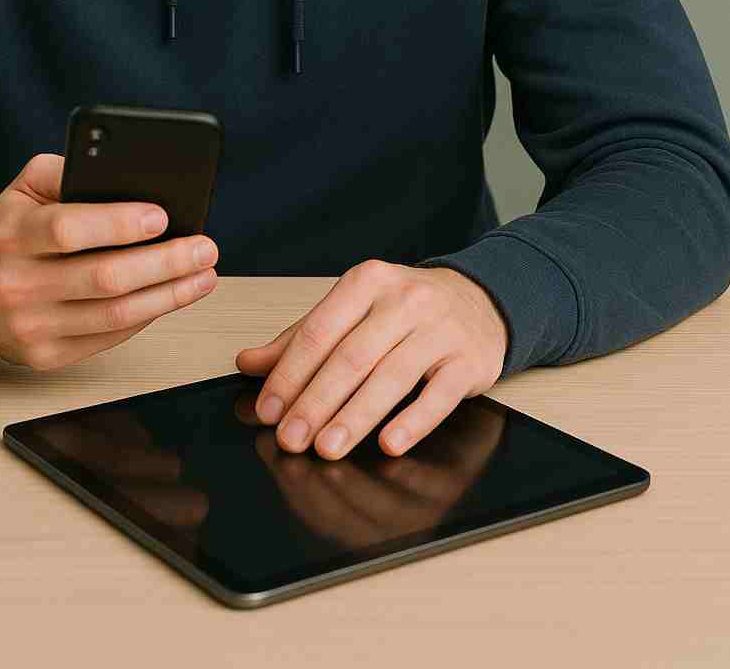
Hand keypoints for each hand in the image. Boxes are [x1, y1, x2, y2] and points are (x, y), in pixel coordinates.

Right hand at [0, 150, 218, 369]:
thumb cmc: (8, 231)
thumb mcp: (25, 188)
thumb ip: (67, 172)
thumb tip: (126, 176)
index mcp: (11, 234)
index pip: (69, 229)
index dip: (119, 224)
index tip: (163, 216)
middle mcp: (16, 284)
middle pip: (104, 278)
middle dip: (165, 262)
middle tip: (205, 247)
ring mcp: (29, 327)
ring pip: (114, 315)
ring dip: (169, 296)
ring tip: (203, 275)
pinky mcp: (44, 357)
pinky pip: (108, 338)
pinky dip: (147, 316)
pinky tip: (171, 296)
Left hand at [234, 262, 508, 459]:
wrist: (480, 300)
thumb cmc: (407, 309)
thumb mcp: (354, 310)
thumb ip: (302, 337)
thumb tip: (249, 363)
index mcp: (366, 282)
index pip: (320, 330)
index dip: (290, 373)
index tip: (268, 409)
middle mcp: (403, 301)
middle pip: (351, 356)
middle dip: (316, 402)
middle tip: (291, 438)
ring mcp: (439, 330)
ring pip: (390, 377)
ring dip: (355, 417)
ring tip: (327, 447)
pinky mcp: (468, 361)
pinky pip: (439, 396)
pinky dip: (413, 421)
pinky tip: (389, 444)